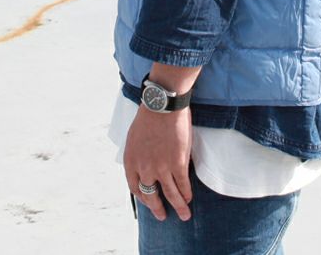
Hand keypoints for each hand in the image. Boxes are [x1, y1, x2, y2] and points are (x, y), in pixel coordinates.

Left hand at [124, 103, 192, 221]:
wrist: (162, 106)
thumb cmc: (148, 116)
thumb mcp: (134, 138)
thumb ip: (138, 155)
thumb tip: (144, 164)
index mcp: (131, 162)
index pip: (134, 188)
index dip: (142, 198)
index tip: (149, 201)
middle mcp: (144, 169)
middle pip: (151, 196)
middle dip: (157, 208)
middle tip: (163, 215)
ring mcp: (161, 168)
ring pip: (170, 194)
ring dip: (178, 207)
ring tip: (184, 215)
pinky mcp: (178, 164)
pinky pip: (182, 184)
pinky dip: (186, 193)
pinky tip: (189, 198)